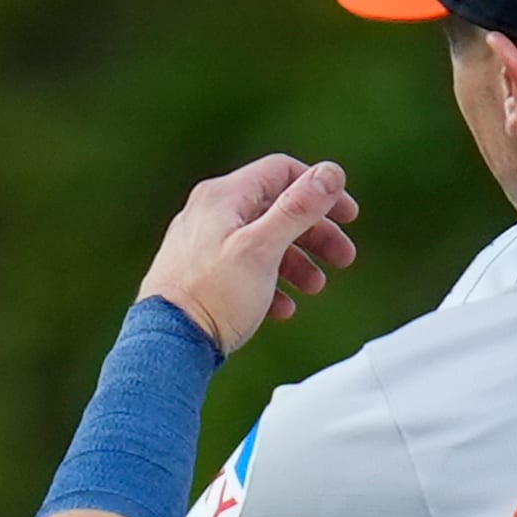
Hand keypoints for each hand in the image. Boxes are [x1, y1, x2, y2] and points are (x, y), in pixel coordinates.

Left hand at [137, 154, 360, 354]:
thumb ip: (298, 209)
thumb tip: (329, 173)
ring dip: (297, 262)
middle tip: (343, 258)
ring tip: (314, 287)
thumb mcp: (264, 248)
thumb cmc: (212, 295)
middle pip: (276, 209)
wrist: (168, 343)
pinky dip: (269, 283)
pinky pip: (244, 269)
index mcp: (224, 197)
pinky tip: (282, 307)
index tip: (347, 216)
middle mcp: (210, 213)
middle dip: (315, 234)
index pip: (283, 172)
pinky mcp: (199, 274)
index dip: (321, 191)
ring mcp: (202, 243)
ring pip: (262, 241)